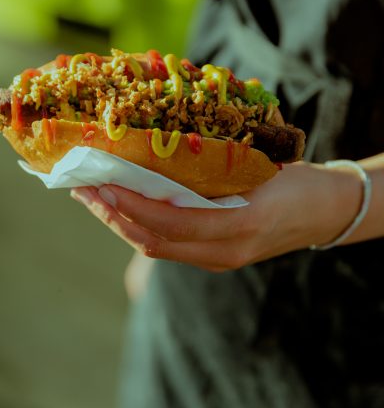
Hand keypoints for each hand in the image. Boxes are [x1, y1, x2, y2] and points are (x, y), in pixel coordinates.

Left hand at [70, 161, 364, 270]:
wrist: (325, 211)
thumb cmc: (296, 182)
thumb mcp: (261, 168)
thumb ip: (216, 169)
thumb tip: (159, 147)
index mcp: (239, 227)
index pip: (172, 223)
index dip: (134, 206)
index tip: (103, 184)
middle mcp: (224, 252)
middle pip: (154, 242)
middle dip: (113, 216)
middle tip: (83, 189)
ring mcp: (218, 260)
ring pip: (156, 247)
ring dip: (120, 222)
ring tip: (93, 196)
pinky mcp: (215, 258)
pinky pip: (169, 246)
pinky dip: (141, 226)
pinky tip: (123, 207)